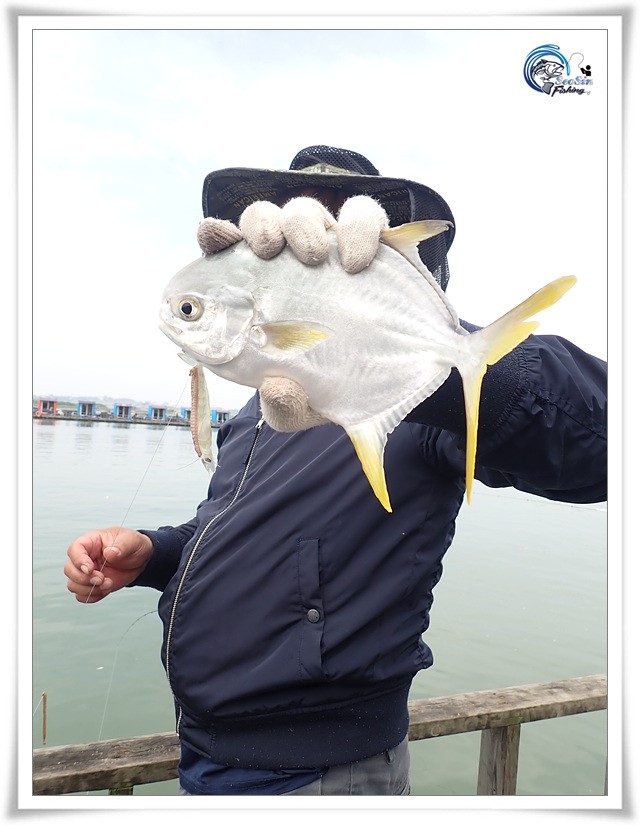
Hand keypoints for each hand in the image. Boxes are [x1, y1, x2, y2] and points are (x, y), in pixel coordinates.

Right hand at [65, 528, 152, 603]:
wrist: (141, 559)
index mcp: (91, 542)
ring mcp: (87, 573)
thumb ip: (121, 546)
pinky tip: (106, 590)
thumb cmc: (132, 545)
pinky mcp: (91, 585)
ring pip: (73, 584)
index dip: (78, 561)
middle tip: (102, 579)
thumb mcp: (131, 541)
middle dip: (84, 579)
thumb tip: (109, 553)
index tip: (90, 569)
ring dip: (90, 589)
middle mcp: (86, 557)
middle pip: (69, 570)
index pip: (74, 550)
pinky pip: (82, 595)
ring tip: (108, 584)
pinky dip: (93, 596)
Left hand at [196, 195, 390, 430]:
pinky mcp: (373, 245)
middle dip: (260, 225)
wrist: (392, 382)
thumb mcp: (300, 407)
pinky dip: (359, 228)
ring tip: (313, 256)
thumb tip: (275, 389)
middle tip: (270, 250)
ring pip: (305, 209)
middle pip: (263, 219)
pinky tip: (357, 260)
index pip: (225, 253)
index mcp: (258, 297)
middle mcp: (289, 265)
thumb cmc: (331, 388)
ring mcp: (330, 251)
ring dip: (303, 223)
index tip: (214, 235)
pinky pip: (363, 215)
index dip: (215, 235)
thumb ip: (282, 405)